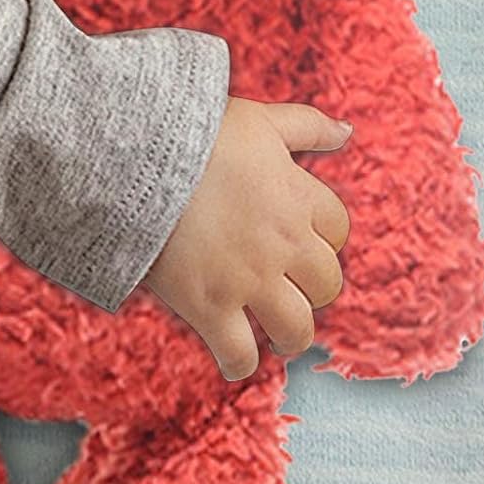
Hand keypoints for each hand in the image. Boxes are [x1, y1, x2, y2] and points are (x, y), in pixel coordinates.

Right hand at [143, 97, 351, 379]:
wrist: (135, 159)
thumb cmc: (194, 132)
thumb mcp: (259, 119)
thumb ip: (307, 125)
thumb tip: (347, 131)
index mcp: (298, 198)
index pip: (337, 229)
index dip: (323, 238)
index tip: (302, 242)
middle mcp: (284, 244)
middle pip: (326, 284)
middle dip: (312, 289)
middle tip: (288, 288)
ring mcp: (249, 280)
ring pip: (296, 329)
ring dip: (290, 335)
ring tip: (276, 335)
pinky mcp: (210, 306)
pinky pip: (240, 354)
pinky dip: (239, 365)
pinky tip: (233, 362)